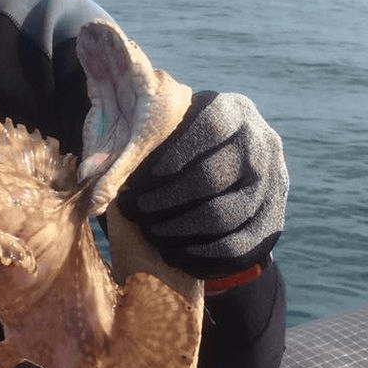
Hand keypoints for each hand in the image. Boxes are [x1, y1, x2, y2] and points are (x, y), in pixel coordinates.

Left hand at [117, 90, 287, 277]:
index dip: (172, 154)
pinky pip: (238, 247)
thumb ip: (139, 142)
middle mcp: (261, 143)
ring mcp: (274, 184)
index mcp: (234, 111)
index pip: (208, 126)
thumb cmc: (182, 149)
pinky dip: (200, 255)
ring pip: (226, 215)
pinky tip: (171, 253)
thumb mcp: (168, 131)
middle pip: (214, 176)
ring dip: (179, 229)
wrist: (232, 176)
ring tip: (150, 233)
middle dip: (166, 199)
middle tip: (135, 210)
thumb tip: (93, 173)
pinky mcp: (274, 222)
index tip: (138, 177)